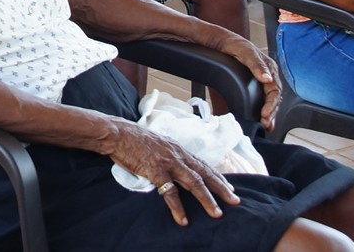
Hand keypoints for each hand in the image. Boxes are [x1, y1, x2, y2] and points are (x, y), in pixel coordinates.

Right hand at [103, 119, 239, 224]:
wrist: (118, 134)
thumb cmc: (135, 139)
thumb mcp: (158, 144)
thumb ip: (169, 155)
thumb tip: (175, 166)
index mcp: (179, 149)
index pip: (203, 165)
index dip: (217, 177)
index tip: (229, 188)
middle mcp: (178, 155)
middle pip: (205, 174)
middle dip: (222, 188)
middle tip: (235, 201)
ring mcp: (168, 163)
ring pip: (194, 183)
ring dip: (207, 199)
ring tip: (217, 213)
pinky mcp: (156, 171)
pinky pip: (170, 193)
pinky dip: (178, 207)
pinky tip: (183, 219)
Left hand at [215, 33, 281, 130]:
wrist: (221, 43)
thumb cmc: (235, 46)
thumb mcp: (246, 53)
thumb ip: (257, 65)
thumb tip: (268, 79)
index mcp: (270, 68)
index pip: (275, 91)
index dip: (271, 105)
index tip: (265, 115)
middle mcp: (267, 76)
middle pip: (274, 99)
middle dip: (271, 113)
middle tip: (266, 124)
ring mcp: (260, 82)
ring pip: (269, 102)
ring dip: (269, 115)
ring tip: (266, 126)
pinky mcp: (252, 86)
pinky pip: (260, 101)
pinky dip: (262, 111)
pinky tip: (260, 120)